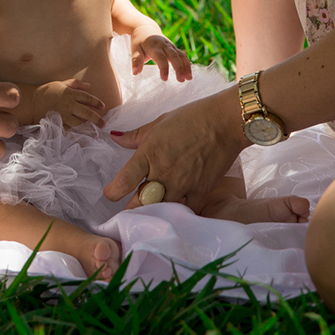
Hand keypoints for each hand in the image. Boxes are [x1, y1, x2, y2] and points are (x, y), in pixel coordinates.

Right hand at [22, 79, 105, 128]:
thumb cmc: (46, 91)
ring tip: (96, 133)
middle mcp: (69, 105)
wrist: (31, 101)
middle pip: (87, 112)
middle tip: (104, 124)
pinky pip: (69, 131)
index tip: (103, 107)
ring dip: (89, 129)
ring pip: (80, 124)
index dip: (97, 103)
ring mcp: (63, 115)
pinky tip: (83, 140)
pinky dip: (76, 136)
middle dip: (97, 119)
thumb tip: (89, 85)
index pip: (87, 98)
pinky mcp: (57, 124)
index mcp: (70, 94)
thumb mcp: (61, 83)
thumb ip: (76, 84)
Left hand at [104, 88, 247, 210]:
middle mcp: (163, 172)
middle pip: (140, 203)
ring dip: (155, 213)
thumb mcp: (159, 123)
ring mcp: (183, 184)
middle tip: (128, 211)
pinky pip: (187, 212)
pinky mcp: (201, 192)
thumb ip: (135, 136)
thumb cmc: (191, 118)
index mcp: (149, 153)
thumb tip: (114, 137)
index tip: (110, 194)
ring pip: (162, 210)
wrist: (225, 122)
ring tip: (149, 216)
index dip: (112, 192)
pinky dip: (181, 214)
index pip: (123, 181)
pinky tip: (176, 214)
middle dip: (131, 209)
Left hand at [129, 26, 191, 80]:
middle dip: (178, 68)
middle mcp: (164, 45)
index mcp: (154, 45)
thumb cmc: (139, 41)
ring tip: (189, 78)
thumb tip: (135, 73)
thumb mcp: (135, 49)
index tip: (164, 79)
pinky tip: (189, 74)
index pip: (160, 57)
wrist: (145, 28)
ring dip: (186, 66)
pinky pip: (182, 55)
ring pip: (181, 55)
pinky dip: (187, 63)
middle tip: (181, 80)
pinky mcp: (174, 48)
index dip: (163, 68)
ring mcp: (171, 46)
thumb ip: (136, 61)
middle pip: (174, 56)